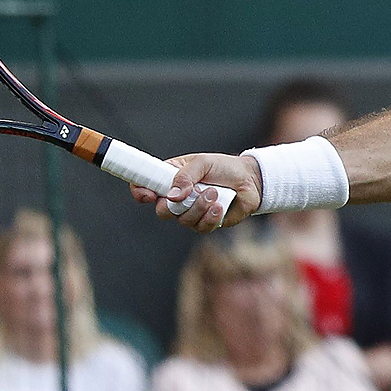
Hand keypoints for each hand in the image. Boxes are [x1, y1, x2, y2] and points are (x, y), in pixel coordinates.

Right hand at [128, 152, 263, 232]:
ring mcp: (191, 213)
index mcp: (170, 178)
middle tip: (189, 194)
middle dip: (173, 206)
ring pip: (183, 220)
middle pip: (162, 211)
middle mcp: (177, 198)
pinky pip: (201, 227)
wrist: (250, 180)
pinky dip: (210, 216)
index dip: (140, 192)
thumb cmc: (224, 167)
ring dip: (198, 207)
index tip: (147, 195)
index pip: (144, 187)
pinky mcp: (207, 223)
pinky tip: (220, 205)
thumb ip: (185, 176)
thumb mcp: (203, 163)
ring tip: (214, 192)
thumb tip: (173, 196)